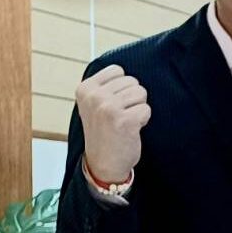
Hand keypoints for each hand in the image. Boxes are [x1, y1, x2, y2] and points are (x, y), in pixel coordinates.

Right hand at [75, 64, 149, 182]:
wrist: (103, 163)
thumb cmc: (104, 131)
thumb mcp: (94, 104)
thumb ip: (105, 85)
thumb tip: (125, 69)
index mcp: (85, 88)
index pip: (118, 71)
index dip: (122, 87)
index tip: (112, 104)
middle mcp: (94, 96)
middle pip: (133, 82)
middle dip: (132, 99)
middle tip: (120, 116)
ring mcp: (108, 108)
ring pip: (141, 93)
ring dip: (138, 109)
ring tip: (125, 122)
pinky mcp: (124, 120)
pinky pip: (147, 109)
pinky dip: (143, 120)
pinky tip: (131, 129)